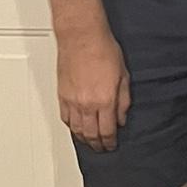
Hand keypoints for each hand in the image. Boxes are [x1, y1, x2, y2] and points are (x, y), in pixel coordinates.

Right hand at [56, 29, 130, 151]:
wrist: (82, 38)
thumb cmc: (104, 50)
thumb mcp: (124, 75)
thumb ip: (123, 100)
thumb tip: (122, 117)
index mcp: (105, 100)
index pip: (108, 130)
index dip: (110, 141)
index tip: (112, 145)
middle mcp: (87, 104)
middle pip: (91, 134)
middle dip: (98, 144)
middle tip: (102, 148)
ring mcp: (72, 101)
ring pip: (76, 129)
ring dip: (83, 139)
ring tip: (90, 142)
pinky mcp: (62, 95)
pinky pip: (65, 118)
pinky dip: (71, 127)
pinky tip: (76, 128)